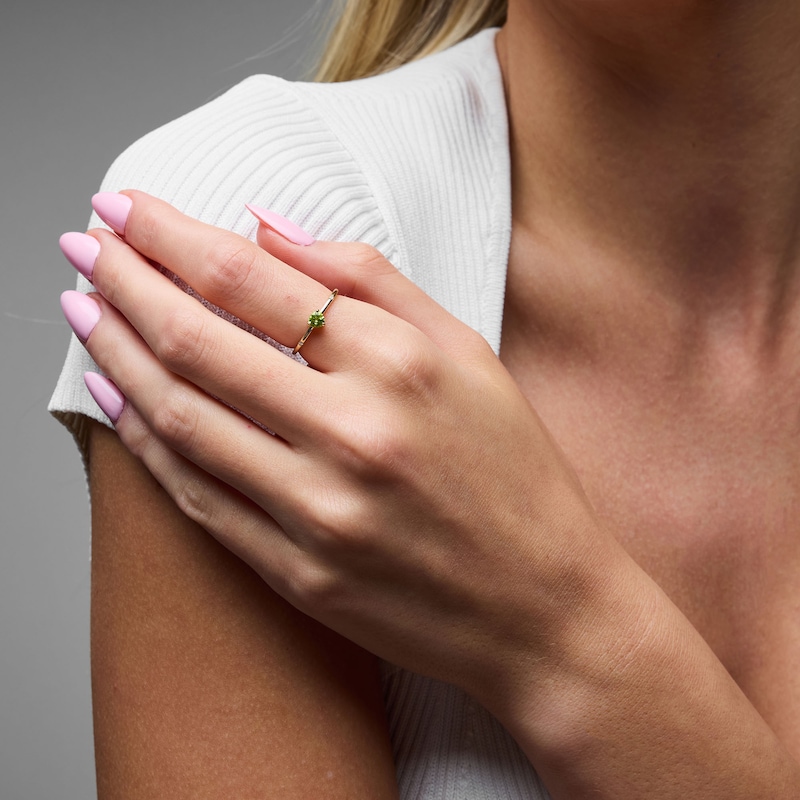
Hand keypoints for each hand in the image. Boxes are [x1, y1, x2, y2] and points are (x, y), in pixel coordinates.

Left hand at [59, 191, 623, 712]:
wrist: (543, 607)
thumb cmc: (515, 473)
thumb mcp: (468, 352)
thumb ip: (370, 281)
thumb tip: (269, 228)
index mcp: (400, 366)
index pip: (251, 280)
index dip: (173, 237)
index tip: (127, 211)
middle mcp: (353, 435)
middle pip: (198, 341)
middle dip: (125, 281)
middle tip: (83, 247)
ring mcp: (319, 512)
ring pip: (180, 418)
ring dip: (116, 354)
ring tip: (83, 311)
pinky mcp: (299, 572)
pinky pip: (198, 497)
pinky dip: (145, 443)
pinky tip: (118, 400)